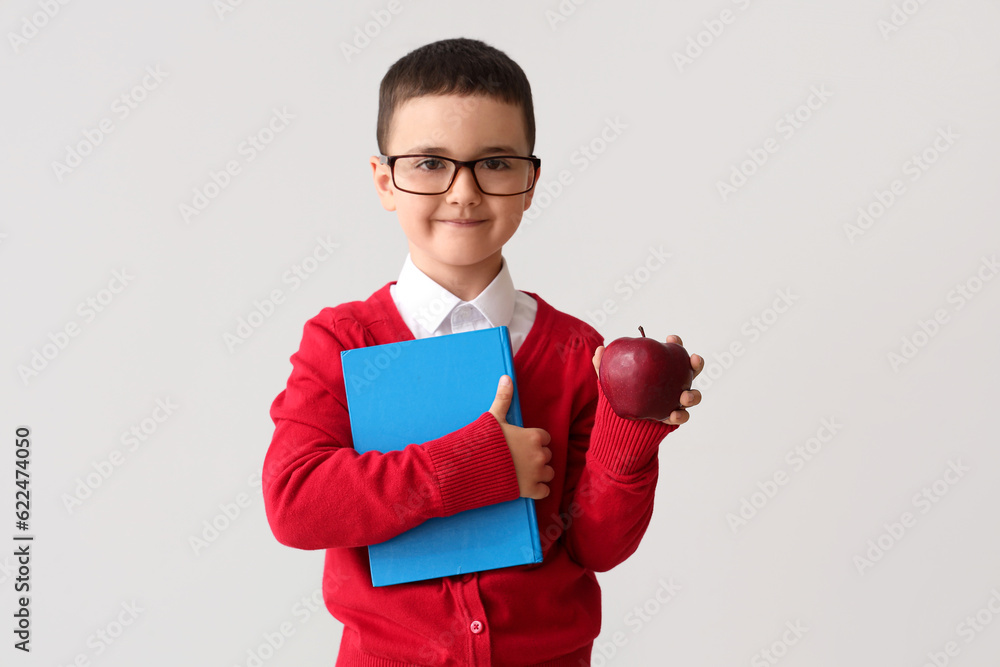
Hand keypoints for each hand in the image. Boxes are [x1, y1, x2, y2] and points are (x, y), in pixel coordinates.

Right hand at [488, 375, 554, 498]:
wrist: (470, 468)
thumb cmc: (483, 442)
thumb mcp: (493, 418)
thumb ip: (504, 398)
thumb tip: (506, 377)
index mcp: (534, 436)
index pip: (545, 438)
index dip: (534, 441)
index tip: (522, 444)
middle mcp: (539, 455)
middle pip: (547, 455)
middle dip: (536, 457)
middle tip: (519, 459)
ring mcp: (536, 474)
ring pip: (549, 473)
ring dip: (539, 473)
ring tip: (523, 472)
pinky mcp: (530, 491)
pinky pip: (545, 491)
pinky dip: (538, 490)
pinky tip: (526, 486)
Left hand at [592, 335, 703, 425]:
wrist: (618, 426)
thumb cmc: (617, 397)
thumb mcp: (608, 381)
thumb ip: (603, 366)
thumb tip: (600, 349)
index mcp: (660, 370)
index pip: (672, 353)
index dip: (676, 344)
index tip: (671, 338)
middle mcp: (671, 384)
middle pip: (690, 371)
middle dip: (696, 364)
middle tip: (693, 359)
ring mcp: (674, 401)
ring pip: (692, 396)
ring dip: (693, 395)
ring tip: (684, 395)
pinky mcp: (673, 419)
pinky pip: (681, 417)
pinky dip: (680, 416)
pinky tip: (674, 414)